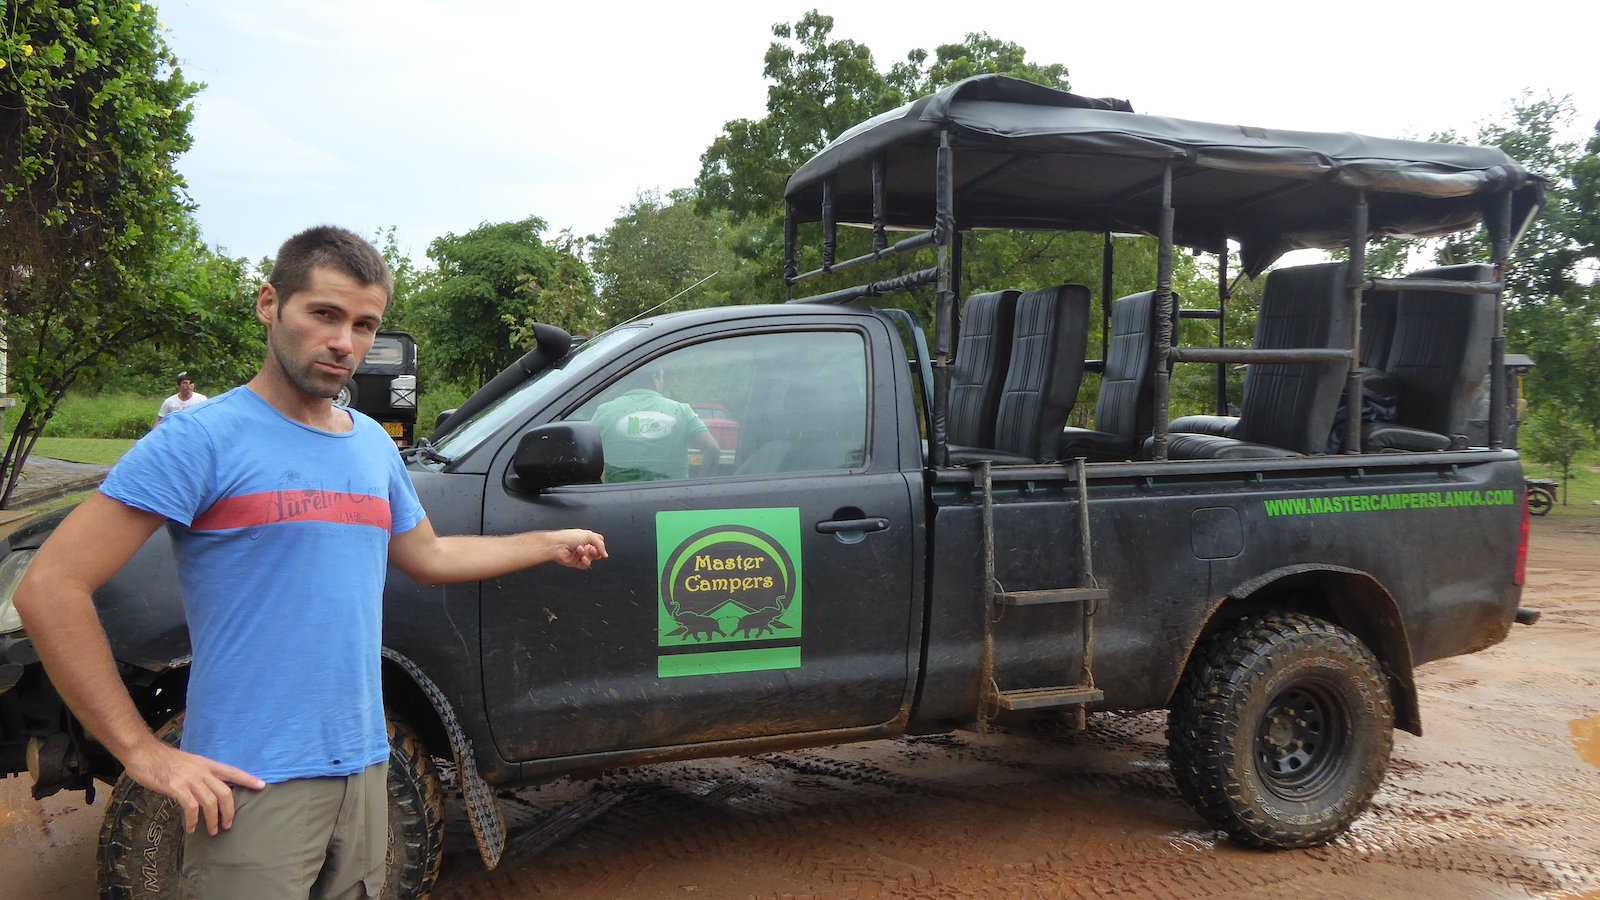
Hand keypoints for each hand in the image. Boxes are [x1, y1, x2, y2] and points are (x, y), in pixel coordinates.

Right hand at [122, 739, 265, 835]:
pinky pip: (191, 807)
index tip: (262, 786)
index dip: (247, 779)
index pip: (233, 771)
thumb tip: (208, 790)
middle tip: (228, 825)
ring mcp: (189, 779)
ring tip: (212, 831)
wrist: (143, 752)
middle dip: (229, 811)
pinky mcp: (176, 787)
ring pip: (210, 802)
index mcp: (207, 764)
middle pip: (225, 792)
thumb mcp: (189, 763)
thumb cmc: (164, 760)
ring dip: (212, 820)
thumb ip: (200, 775)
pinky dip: (192, 820)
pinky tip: (191, 828)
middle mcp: (202, 771)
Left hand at [548, 529, 607, 569]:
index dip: (600, 545)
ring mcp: (579, 555)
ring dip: (588, 554)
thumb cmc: (568, 537)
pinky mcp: (575, 563)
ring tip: (580, 550)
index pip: (599, 543)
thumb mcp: (589, 536)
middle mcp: (583, 545)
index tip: (599, 546)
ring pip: (591, 558)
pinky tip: (582, 558)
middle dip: (595, 551)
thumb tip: (605, 554)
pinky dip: (586, 562)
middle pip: (596, 552)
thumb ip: (600, 544)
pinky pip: (585, 565)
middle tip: (590, 548)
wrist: (556, 545)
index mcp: (585, 537)